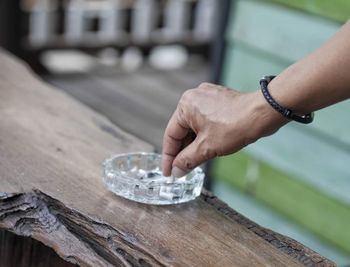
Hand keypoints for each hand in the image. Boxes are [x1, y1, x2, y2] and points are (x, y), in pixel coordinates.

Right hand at [161, 83, 287, 176]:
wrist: (263, 113)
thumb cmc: (235, 126)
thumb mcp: (207, 148)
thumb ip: (188, 160)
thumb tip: (176, 171)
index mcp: (185, 105)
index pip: (171, 135)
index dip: (169, 157)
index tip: (168, 172)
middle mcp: (194, 97)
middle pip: (182, 130)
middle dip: (183, 151)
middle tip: (182, 170)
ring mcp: (207, 97)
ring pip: (194, 126)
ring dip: (193, 144)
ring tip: (194, 162)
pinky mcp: (218, 100)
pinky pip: (205, 120)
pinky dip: (203, 135)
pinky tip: (206, 148)